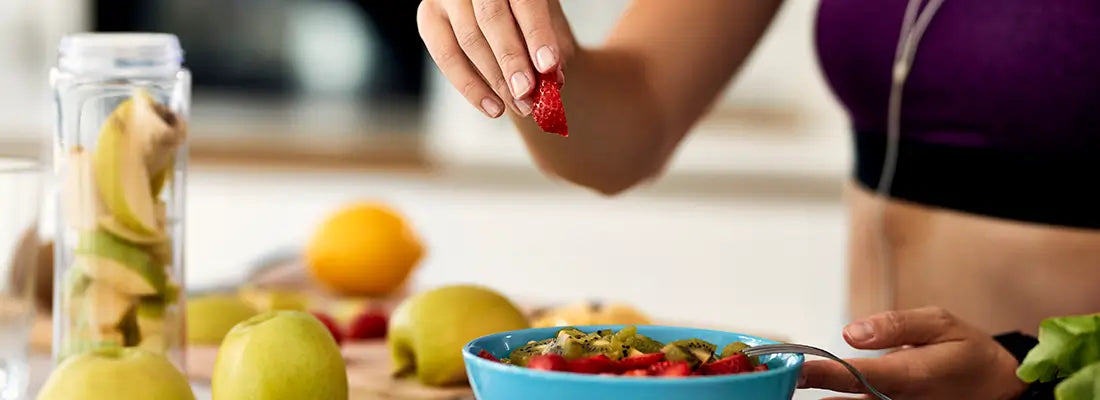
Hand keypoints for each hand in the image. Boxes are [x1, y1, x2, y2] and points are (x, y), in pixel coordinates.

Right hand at [416, 0, 574, 117]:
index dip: (537, 33)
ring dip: (496, 80)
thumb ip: (551, 45)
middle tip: (527, 93)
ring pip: (469, 40)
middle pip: (492, 19)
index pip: (525, 1)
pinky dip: (471, 87)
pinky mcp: (429, 16)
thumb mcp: (549, 24)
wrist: (507, 17)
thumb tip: (551, 78)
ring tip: (521, 107)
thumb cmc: (532, 20)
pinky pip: (446, 56)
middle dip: (512, 60)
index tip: (548, 66)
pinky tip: (494, 108)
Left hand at [800, 307, 1028, 399]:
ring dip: (823, 399)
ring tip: (788, 386)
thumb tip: (851, 331)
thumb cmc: (966, 351)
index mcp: (911, 375)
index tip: (796, 369)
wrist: (999, 388)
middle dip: (814, 391)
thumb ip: (896, 325)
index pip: (859, 375)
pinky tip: (816, 394)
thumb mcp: (940, 324)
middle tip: (780, 379)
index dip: (823, 374)